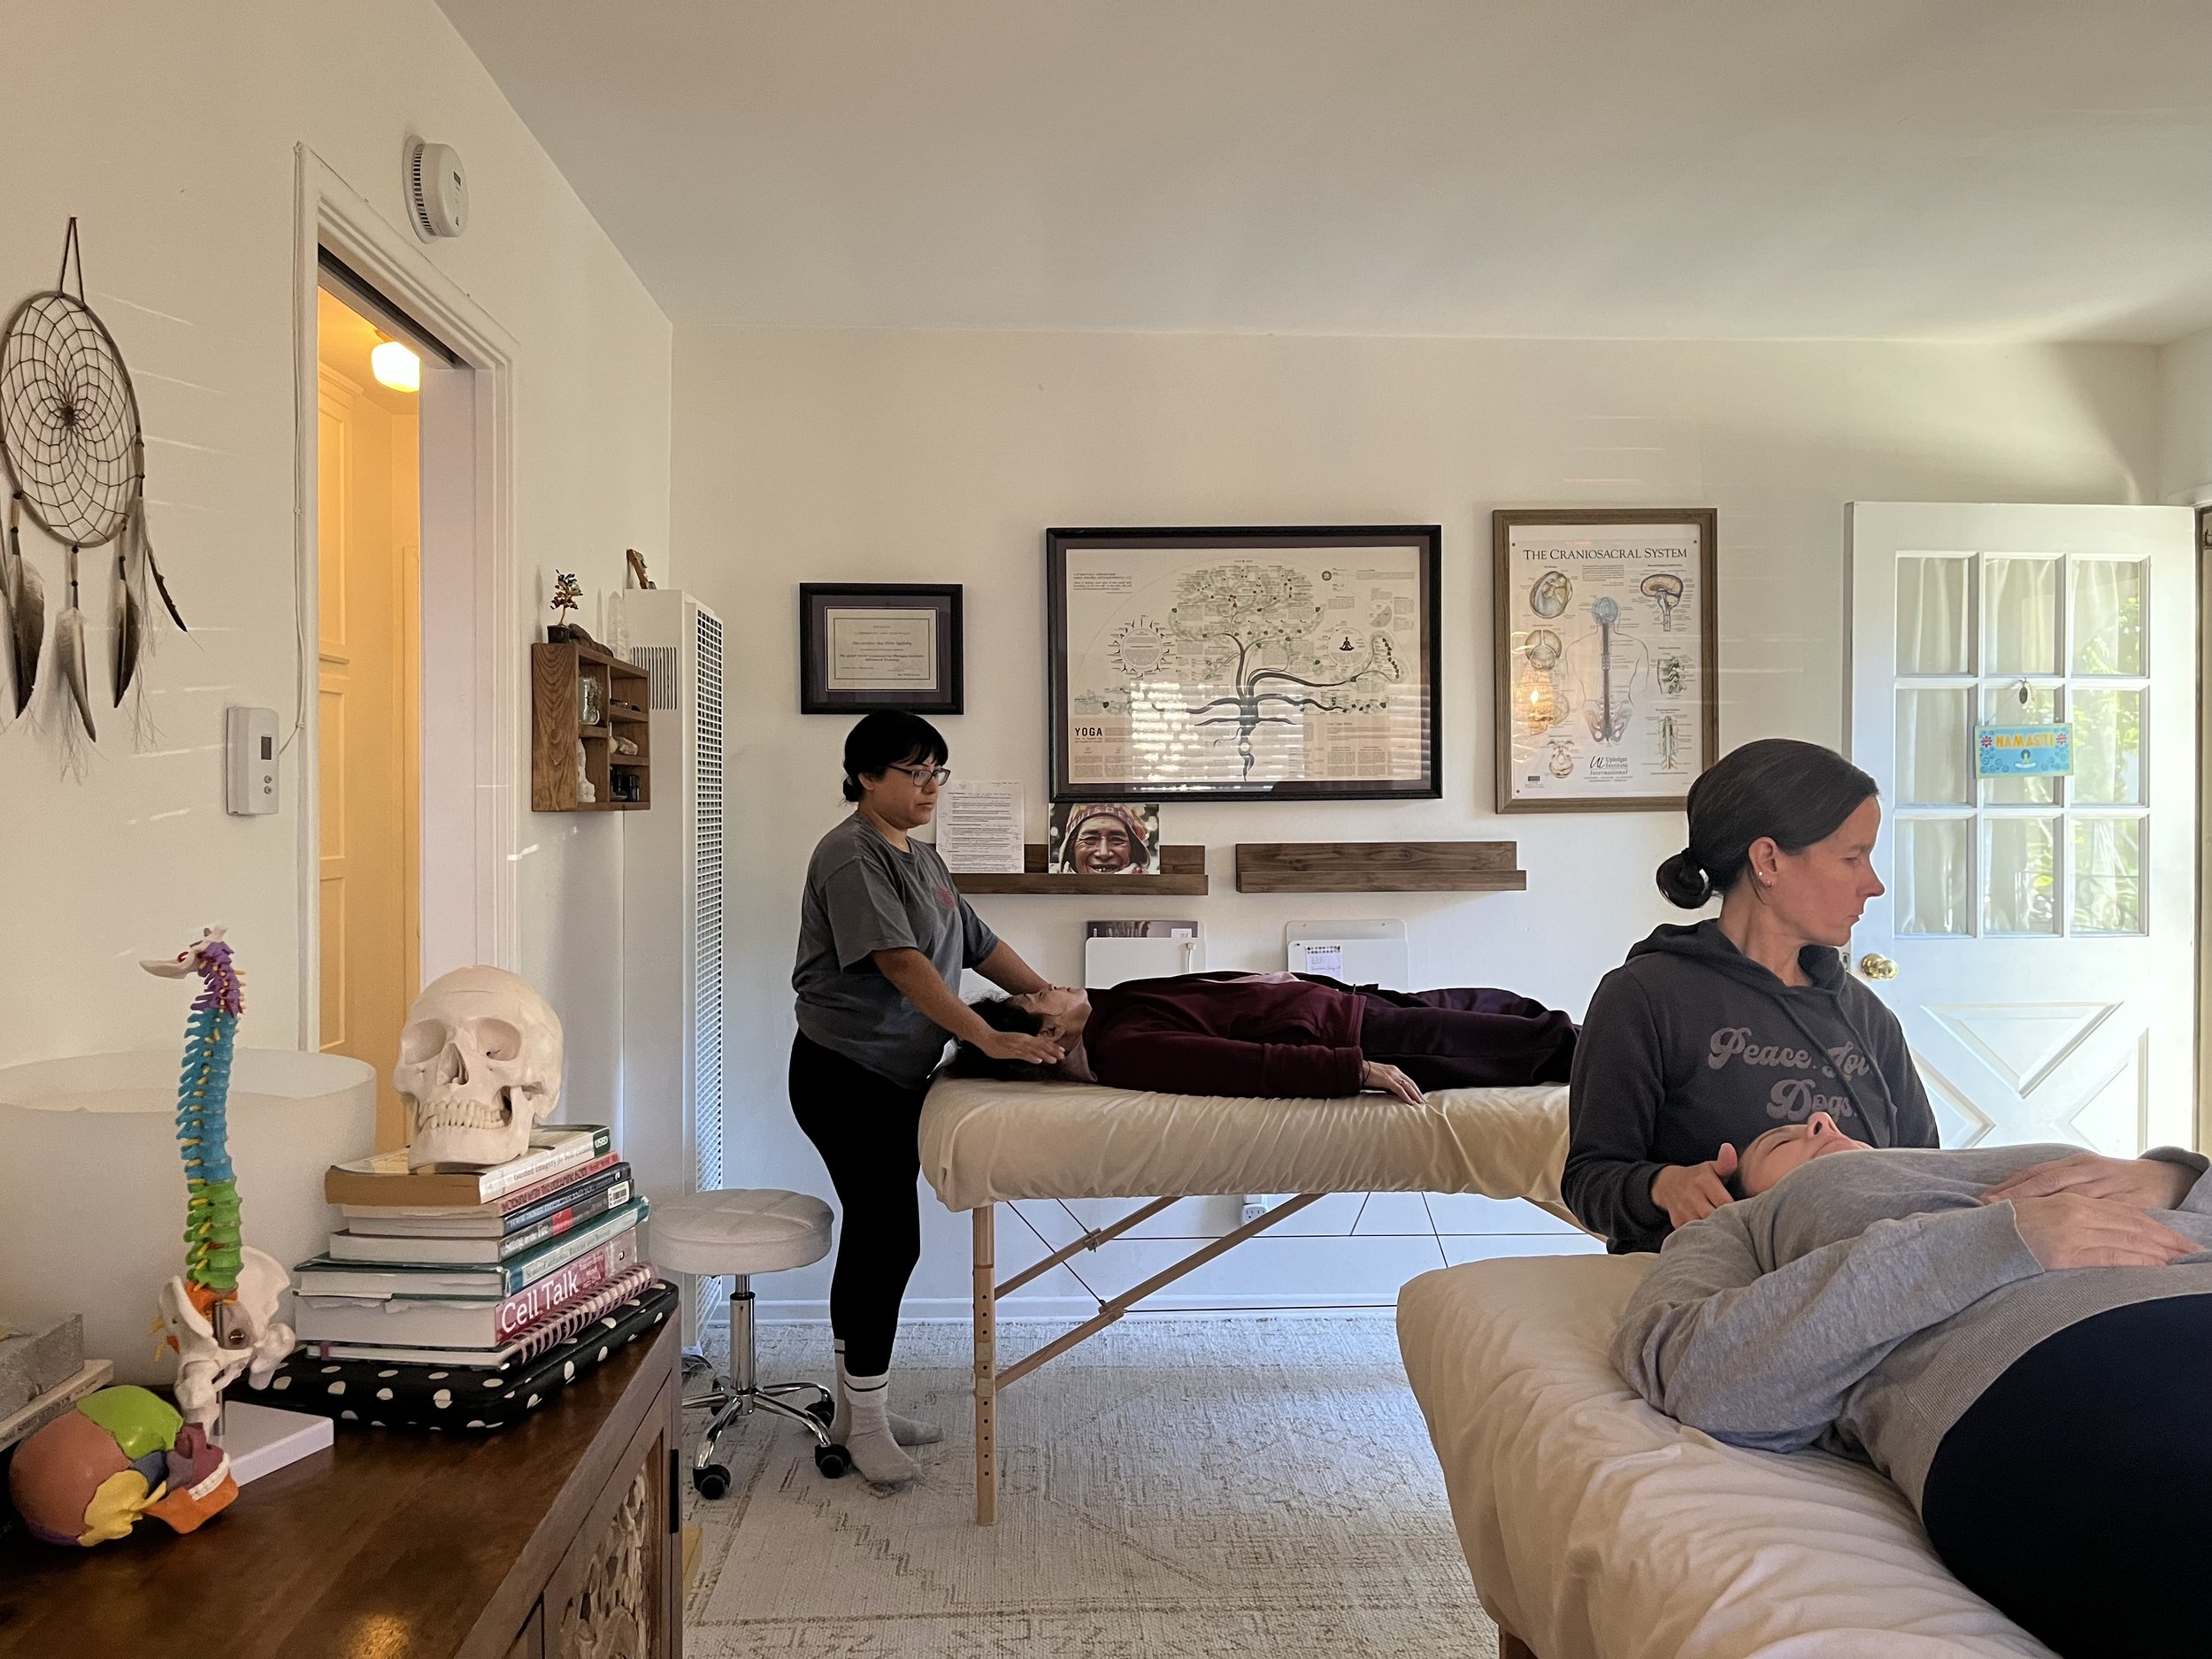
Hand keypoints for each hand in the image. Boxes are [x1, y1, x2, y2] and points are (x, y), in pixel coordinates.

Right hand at [975, 1029, 1063, 1065]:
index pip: (1042, 1042)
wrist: (987, 1038)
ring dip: (1045, 1055)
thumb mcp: (1016, 1043)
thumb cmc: (1001, 1041)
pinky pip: (1023, 1055)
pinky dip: (1031, 1057)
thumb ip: (1025, 1047)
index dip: (1052, 1047)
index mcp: (1025, 1038)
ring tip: (1054, 1060)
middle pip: (1041, 1046)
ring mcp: (1018, 1045)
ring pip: (1034, 1051)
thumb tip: (1035, 1053)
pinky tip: (1038, 1061)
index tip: (1062, 1051)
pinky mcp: (1012, 1050)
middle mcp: (1024, 1040)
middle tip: (1062, 1056)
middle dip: (1052, 1051)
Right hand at [1360, 1061, 1424, 1103]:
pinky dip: (1406, 1096)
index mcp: (1394, 1070)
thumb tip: (1391, 1092)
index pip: (1408, 1080)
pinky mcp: (1387, 1080)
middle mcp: (1395, 1071)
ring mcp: (1391, 1075)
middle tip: (1424, 1102)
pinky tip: (1410, 1102)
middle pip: (1411, 1083)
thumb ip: (1387, 1082)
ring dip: (1415, 1095)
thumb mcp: (1380, 1077)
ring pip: (1407, 1086)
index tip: (1419, 1096)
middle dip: (1418, 1093)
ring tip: (1420, 1103)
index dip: (1415, 1088)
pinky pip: (1399, 1089)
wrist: (1358, 1068)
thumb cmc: (1366, 1074)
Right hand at [1650, 1147, 1738, 1228]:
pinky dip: (1706, 1236)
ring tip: (1729, 1230)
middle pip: (1715, 1216)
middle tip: (1739, 1224)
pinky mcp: (1678, 1223)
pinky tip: (1714, 1234)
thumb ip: (1725, 1163)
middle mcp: (1692, 1196)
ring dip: (1718, 1230)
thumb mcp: (1711, 1168)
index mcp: (1704, 1181)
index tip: (1746, 1213)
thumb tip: (1728, 1148)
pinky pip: (1695, 1233)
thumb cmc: (1698, 1177)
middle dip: (1728, 1222)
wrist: (1667, 1185)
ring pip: (1706, 1227)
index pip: (1726, 1202)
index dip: (1737, 1210)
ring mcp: (1684, 1210)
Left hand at [1983, 1152, 2196, 1212]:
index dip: (2011, 1185)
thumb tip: (2016, 1201)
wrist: (2161, 1179)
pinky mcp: (2130, 1201)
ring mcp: (2109, 1184)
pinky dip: (2088, 1221)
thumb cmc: (2116, 1182)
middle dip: (2020, 1194)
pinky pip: (2106, 1212)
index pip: (2037, 1173)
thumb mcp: (2085, 1178)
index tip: (1985, 1198)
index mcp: (2075, 1163)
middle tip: (1993, 1207)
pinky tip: (2069, 1231)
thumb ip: (2057, 1187)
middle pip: (2048, 1180)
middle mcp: (2089, 1170)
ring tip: (2020, 1220)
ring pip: (2074, 1195)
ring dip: (2046, 1207)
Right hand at [2008, 1193, 2200, 1269]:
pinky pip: (2110, 1255)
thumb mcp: (2040, 1217)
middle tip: (2192, 1248)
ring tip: (2181, 1258)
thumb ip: (2068, 1220)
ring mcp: (2071, 1230)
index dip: (2153, 1225)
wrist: (1975, 1236)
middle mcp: (2075, 1211)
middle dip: (2166, 1237)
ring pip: (2126, 1239)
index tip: (2175, 1236)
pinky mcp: (2065, 1251)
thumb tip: (2094, 1233)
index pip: (2123, 1213)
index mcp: (2070, 1200)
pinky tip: (2155, 1265)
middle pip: (2132, 1224)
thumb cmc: (2004, 1230)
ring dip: (2159, 1250)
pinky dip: (2136, 1260)